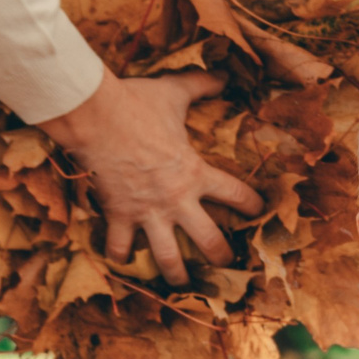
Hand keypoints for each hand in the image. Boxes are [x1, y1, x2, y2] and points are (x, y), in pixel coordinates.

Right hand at [37, 69, 263, 283]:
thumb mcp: (174, 93)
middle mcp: (178, 200)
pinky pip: (121, 247)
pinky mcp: (119, 216)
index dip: (252, 205)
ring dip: (177, 274)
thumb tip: (225, 74)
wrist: (98, 119)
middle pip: (209, 241)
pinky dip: (119, 256)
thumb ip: (201, 85)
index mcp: (197, 173)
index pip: (237, 195)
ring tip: (182, 284)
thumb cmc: (138, 105)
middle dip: (221, 256)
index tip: (260, 211)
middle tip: (227, 265)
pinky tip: (122, 262)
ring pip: (169, 258)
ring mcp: (149, 213)